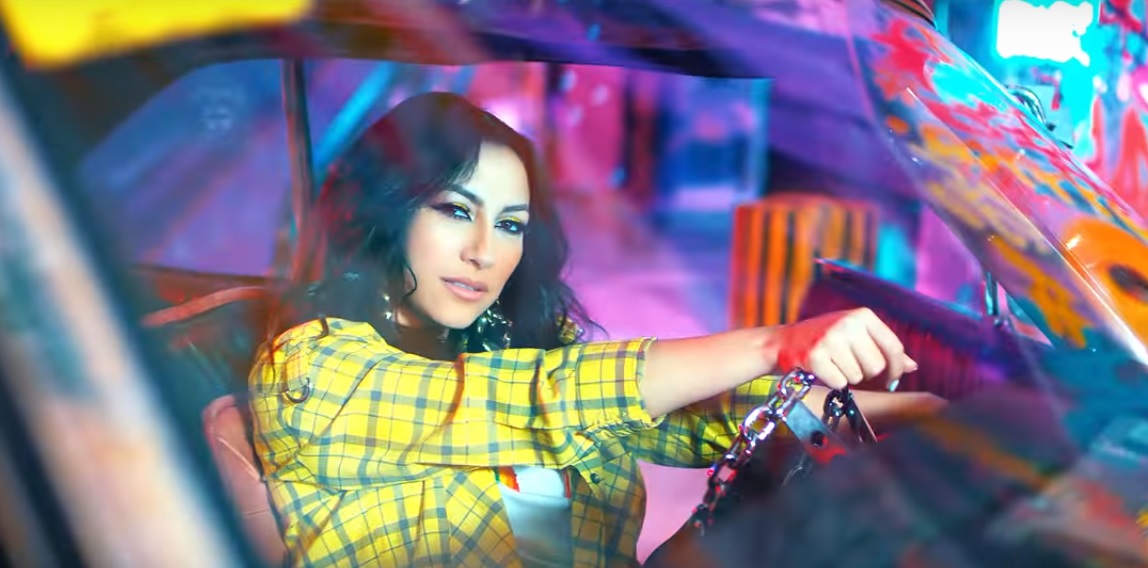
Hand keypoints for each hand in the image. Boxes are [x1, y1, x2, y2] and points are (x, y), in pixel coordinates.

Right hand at [763, 308, 917, 390]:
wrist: (782, 342)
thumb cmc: (824, 340)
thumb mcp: (855, 336)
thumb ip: (883, 348)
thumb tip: (912, 366)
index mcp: (862, 315)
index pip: (893, 347)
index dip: (896, 369)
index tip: (892, 380)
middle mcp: (848, 324)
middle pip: (876, 366)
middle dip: (865, 373)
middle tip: (847, 364)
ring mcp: (830, 339)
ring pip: (858, 377)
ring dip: (847, 376)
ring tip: (832, 363)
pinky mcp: (815, 356)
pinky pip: (839, 382)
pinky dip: (832, 381)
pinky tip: (822, 369)